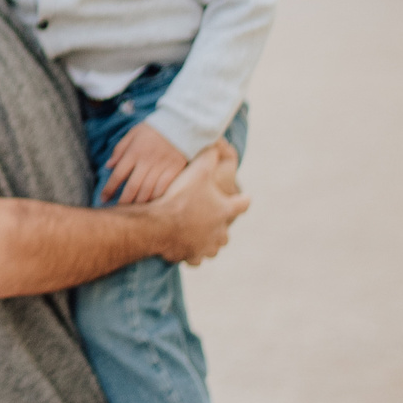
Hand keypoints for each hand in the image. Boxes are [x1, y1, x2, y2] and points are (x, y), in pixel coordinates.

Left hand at [102, 121, 189, 204]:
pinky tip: (151, 206)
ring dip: (138, 204)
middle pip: (132, 187)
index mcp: (134, 152)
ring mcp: (161, 167)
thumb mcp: (133, 134)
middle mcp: (146, 161)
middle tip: (117, 212)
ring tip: (132, 212)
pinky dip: (156, 199)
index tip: (103, 199)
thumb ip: (119, 150)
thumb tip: (108, 166)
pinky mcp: (175, 170)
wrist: (181, 123)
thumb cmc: (153, 129)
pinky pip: (164, 189)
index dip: (109, 189)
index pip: (118, 175)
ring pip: (147, 191)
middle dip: (123, 202)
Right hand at [142, 139, 246, 265]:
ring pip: (213, 247)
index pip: (243, 204)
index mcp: (225, 211)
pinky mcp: (192, 257)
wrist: (158, 224)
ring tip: (199, 234)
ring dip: (208, 240)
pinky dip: (193, 253)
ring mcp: (206, 247)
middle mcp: (220, 232)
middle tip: (212, 217)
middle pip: (227, 231)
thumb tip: (216, 143)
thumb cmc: (179, 197)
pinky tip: (185, 248)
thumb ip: (208, 156)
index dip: (243, 199)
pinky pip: (196, 259)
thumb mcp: (197, 170)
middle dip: (221, 224)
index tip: (244, 198)